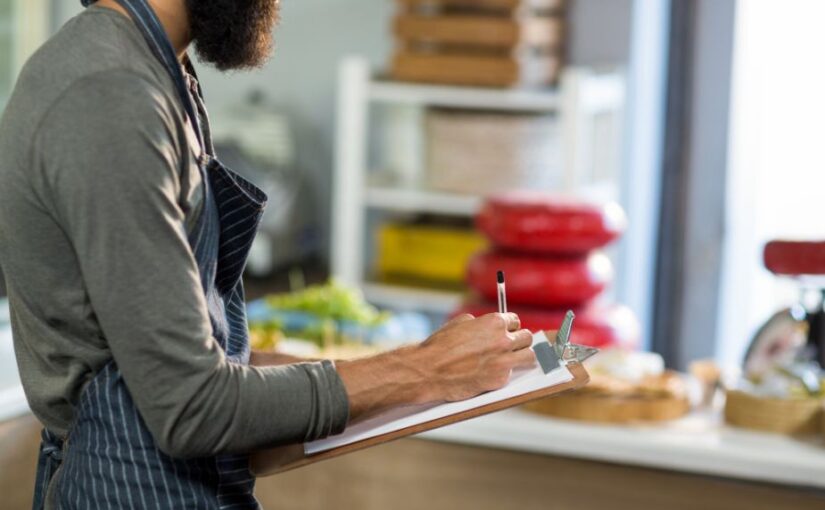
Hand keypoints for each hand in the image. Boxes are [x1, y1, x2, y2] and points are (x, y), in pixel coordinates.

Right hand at [336, 313, 535, 422]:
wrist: (429, 370)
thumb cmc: (440, 346)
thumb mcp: (460, 323)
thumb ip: (479, 323)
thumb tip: (486, 325)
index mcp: (494, 322)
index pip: (516, 321)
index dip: (510, 327)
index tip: (508, 332)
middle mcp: (503, 340)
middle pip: (527, 338)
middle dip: (519, 341)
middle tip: (511, 347)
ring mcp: (504, 361)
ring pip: (529, 357)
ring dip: (522, 357)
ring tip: (513, 361)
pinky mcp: (500, 379)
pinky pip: (511, 374)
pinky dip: (503, 374)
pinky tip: (492, 374)